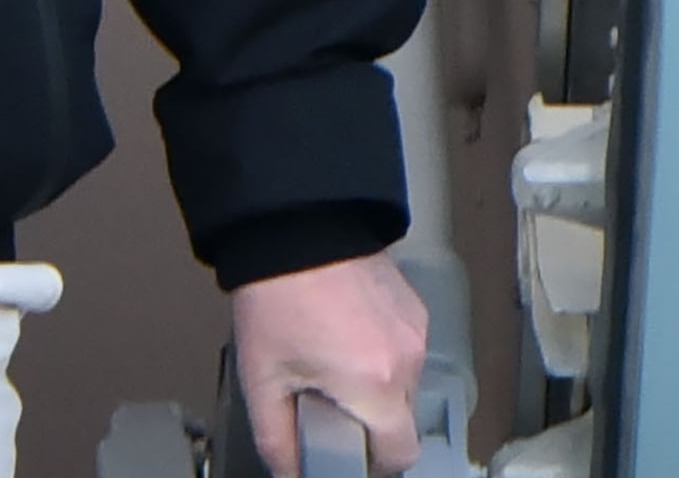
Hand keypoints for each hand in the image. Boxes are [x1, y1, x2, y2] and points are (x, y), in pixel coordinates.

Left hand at [232, 252, 429, 476]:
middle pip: (400, 417)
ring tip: (328, 358)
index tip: (345, 452)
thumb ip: (277, 437)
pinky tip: (341, 331)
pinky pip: (402, 348)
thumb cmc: (276, 297)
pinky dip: (378, 351)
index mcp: (377, 386)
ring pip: (403, 381)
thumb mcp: (263, 378)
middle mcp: (408, 361)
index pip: (400, 453)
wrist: (293, 226)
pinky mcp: (413, 305)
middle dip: (367, 419)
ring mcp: (415, 330)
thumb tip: (289, 471)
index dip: (372, 461)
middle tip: (325, 402)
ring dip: (373, 383)